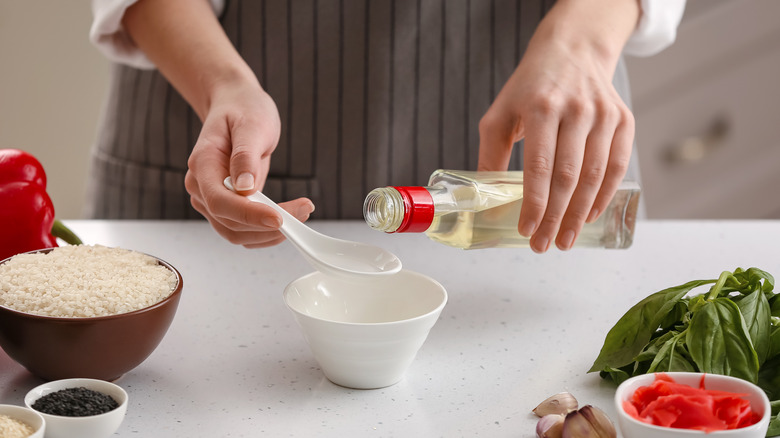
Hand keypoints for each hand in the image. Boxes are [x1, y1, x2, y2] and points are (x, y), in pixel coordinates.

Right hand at [184, 79, 314, 247]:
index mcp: (202, 164)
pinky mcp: (227, 207)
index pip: (220, 201)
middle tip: (305, 210)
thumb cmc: (244, 110)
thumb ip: (245, 156)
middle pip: (230, 223)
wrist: (236, 106)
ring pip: (237, 233)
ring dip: (270, 233)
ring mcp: (211, 200)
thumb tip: (244, 188)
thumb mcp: (252, 124)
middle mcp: (201, 187)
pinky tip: (290, 218)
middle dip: (268, 226)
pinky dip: (267, 232)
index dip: (249, 215)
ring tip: (302, 211)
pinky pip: (244, 230)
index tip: (280, 218)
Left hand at [477, 0, 638, 252]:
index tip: (525, 230)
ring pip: (595, 176)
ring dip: (580, 214)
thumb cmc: (530, 88)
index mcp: (541, 107)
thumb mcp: (500, 113)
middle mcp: (576, 111)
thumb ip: (491, 154)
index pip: (539, 167)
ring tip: (565, 240)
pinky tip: (590, 215)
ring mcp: (603, 115)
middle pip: (568, 177)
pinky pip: (617, 165)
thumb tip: (483, 200)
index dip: (534, 204)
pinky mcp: (623, 120)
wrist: (572, 51)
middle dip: (556, 218)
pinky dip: (604, 195)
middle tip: (543, 245)